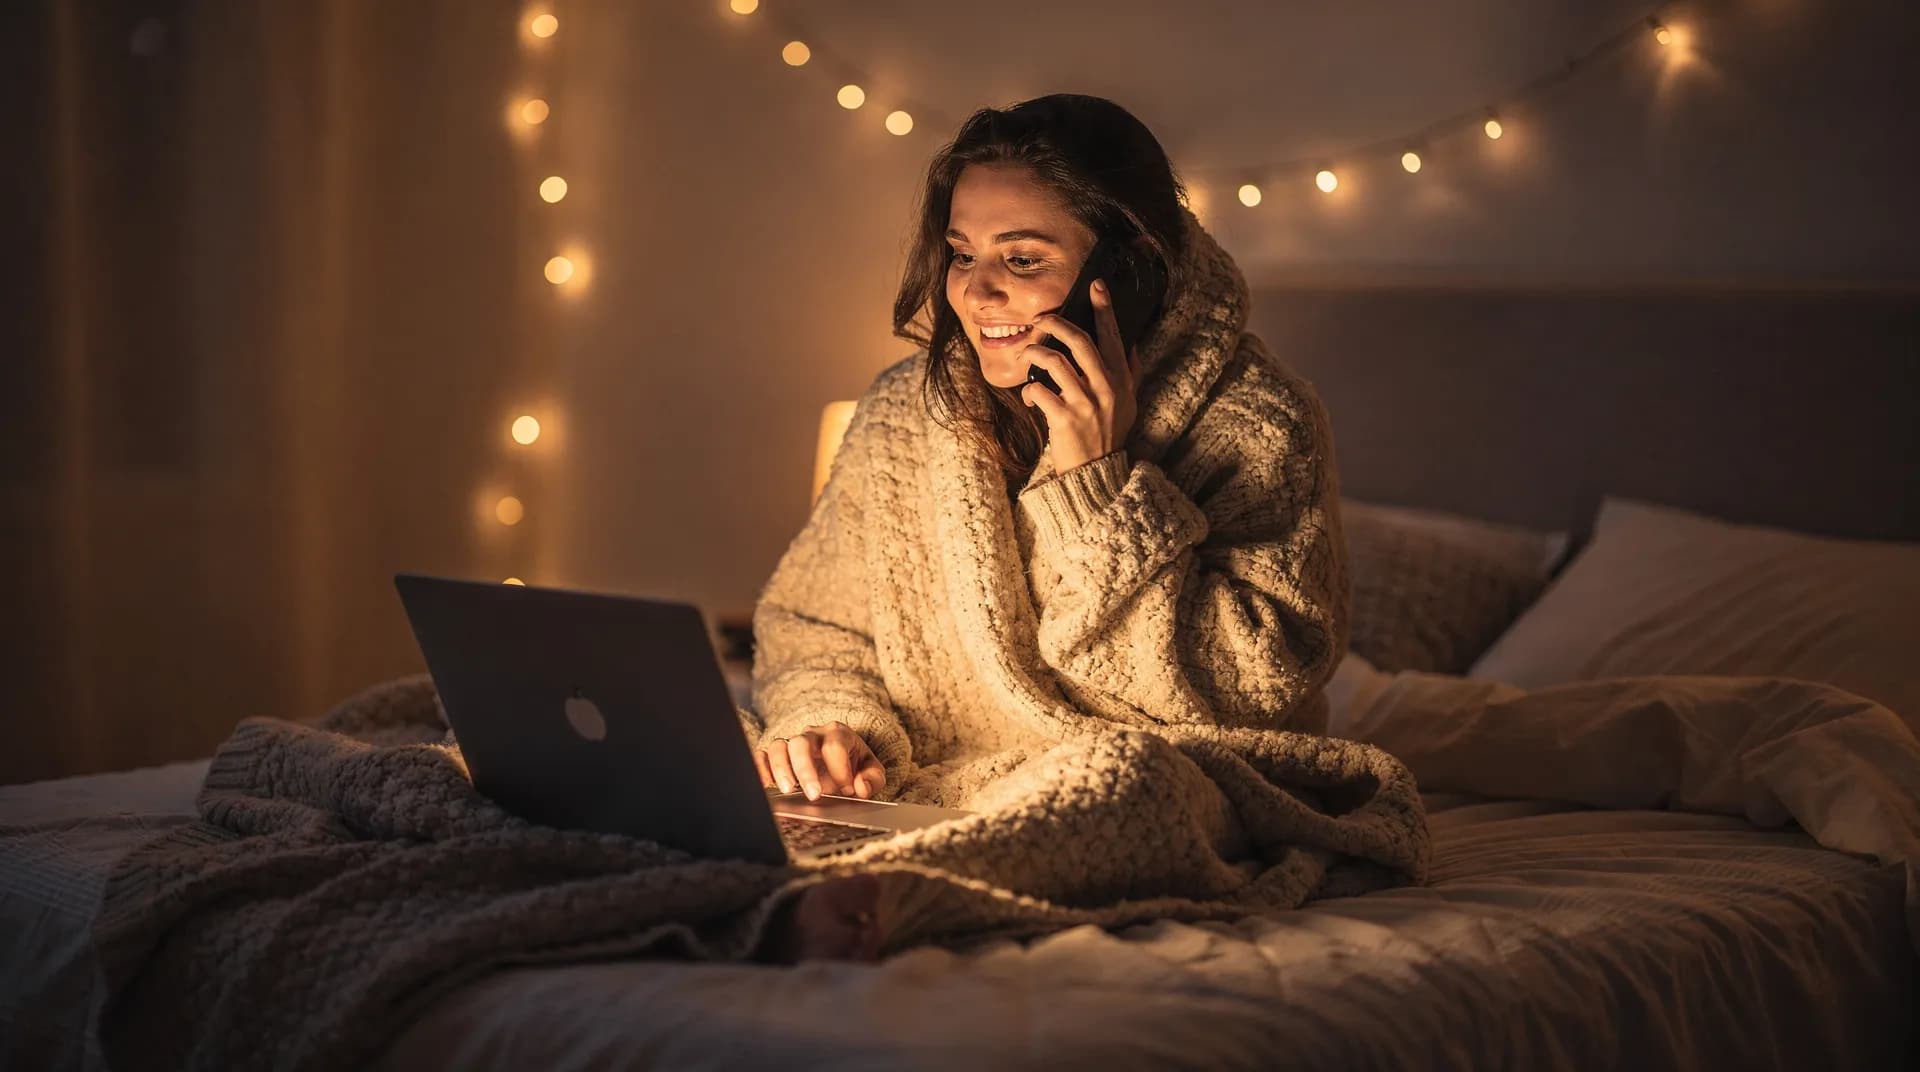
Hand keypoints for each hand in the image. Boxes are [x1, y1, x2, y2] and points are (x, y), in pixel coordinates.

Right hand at [756, 722, 885, 800]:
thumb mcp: (871, 770)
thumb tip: (860, 788)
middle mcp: (812, 735)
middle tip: (814, 795)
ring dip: (781, 768)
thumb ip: (873, 778)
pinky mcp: (777, 755)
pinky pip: (762, 755)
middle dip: (806, 770)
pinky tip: (766, 785)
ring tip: (788, 790)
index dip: (840, 770)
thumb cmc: (854, 765)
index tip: (847, 791)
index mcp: (838, 733)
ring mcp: (792, 743)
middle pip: (802, 743)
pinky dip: (761, 767)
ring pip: (779, 746)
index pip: (834, 746)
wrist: (840, 760)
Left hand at [1020, 278, 1139, 473]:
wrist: (1097, 472)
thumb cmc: (1109, 433)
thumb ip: (1130, 373)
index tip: (1096, 285)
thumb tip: (1130, 344)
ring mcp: (1085, 404)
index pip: (1112, 336)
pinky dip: (1029, 390)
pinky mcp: (1065, 420)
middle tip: (1041, 319)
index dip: (1104, 309)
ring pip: (1054, 361)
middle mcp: (1106, 387)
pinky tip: (1029, 396)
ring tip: (1028, 353)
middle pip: (1079, 341)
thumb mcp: (1128, 402)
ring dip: (1035, 352)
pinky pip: (1039, 391)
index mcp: (1121, 379)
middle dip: (1056, 323)